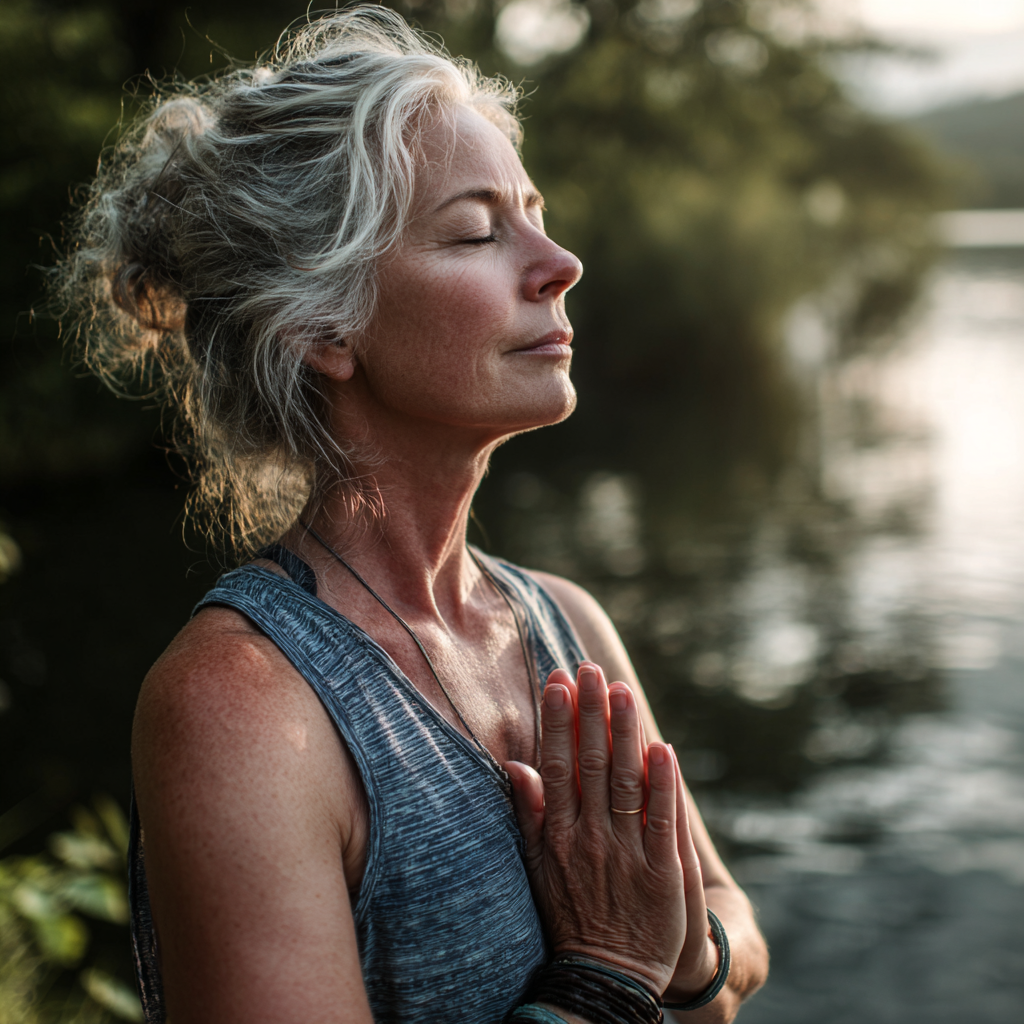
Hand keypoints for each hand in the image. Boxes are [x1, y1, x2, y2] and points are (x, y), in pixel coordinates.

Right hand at [505, 662, 684, 994]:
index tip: (557, 680)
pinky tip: (663, 748)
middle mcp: (590, 838)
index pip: (556, 764)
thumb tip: (515, 765)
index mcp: (559, 834)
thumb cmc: (570, 913)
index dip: (557, 720)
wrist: (607, 975)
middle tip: (590, 667)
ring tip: (622, 690)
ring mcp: (627, 854)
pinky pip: (662, 821)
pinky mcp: (663, 873)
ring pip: (626, 783)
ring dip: (624, 734)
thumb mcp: (537, 866)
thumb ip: (529, 814)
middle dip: (590, 712)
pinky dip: (664, 785)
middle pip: (592, 764)